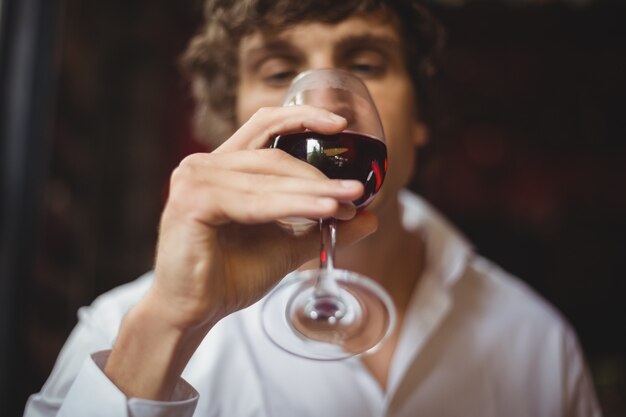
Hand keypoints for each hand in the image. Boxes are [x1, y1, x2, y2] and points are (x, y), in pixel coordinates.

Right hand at [148, 105, 377, 329]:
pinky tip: (324, 210)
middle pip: (274, 156)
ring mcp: (195, 179)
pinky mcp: (193, 201)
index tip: (340, 125)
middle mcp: (205, 165)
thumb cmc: (231, 275)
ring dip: (313, 191)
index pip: (263, 124)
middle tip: (355, 193)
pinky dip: (293, 205)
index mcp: (223, 166)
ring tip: (347, 203)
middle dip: (318, 175)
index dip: (301, 117)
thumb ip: (322, 225)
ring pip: (268, 178)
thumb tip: (369, 217)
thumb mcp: (287, 244)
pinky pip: (255, 201)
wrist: (195, 311)